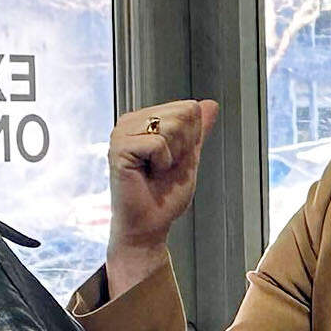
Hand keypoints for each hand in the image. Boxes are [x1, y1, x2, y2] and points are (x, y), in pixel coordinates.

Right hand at [108, 100, 218, 294]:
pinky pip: (158, 144)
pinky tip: (147, 174)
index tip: (174, 159)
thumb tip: (210, 104)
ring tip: (155, 170)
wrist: (148, 226)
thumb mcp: (189, 157)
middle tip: (164, 167)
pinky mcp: (119, 147)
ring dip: (173, 156)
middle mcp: (130, 122)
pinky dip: (162, 163)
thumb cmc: (163, 197)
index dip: (192, 138)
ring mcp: (121, 133)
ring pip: (171, 126)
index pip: (189, 107)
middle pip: (183, 113)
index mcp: (144, 120)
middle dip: (184, 146)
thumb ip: (197, 130)